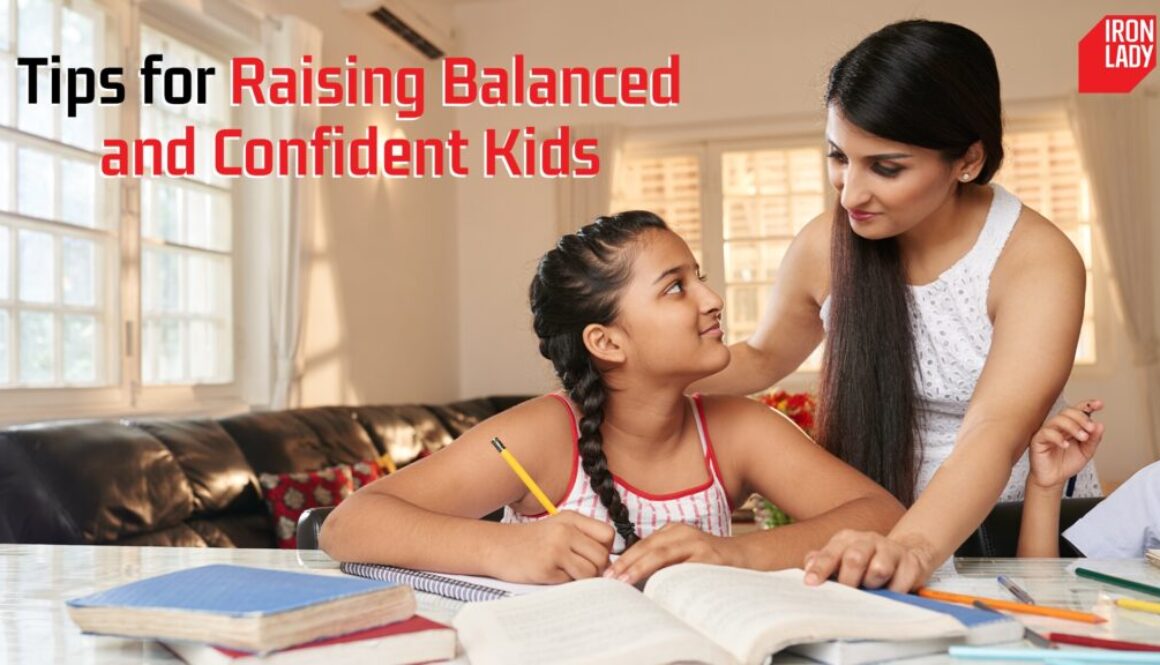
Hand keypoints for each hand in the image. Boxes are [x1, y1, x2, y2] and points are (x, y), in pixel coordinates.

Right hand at [494, 510, 614, 582]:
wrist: (495, 546)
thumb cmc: (530, 541)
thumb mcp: (557, 527)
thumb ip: (582, 538)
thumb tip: (608, 562)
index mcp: (571, 518)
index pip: (608, 535)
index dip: (606, 550)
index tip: (595, 557)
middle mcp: (565, 531)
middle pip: (602, 557)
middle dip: (596, 569)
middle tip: (580, 571)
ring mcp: (556, 549)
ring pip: (590, 573)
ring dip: (583, 579)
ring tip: (566, 574)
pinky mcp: (546, 568)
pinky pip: (571, 583)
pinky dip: (565, 583)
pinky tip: (552, 575)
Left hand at [603, 523, 738, 585]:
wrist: (745, 557)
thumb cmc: (708, 561)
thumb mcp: (683, 553)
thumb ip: (662, 560)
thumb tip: (631, 578)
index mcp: (672, 531)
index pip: (642, 544)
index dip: (624, 559)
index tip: (607, 574)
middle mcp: (682, 532)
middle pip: (647, 547)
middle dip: (626, 564)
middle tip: (610, 579)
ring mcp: (696, 543)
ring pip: (661, 555)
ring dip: (640, 568)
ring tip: (625, 580)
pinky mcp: (709, 556)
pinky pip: (683, 567)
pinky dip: (667, 577)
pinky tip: (655, 586)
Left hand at [803, 530, 936, 591]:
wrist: (904, 553)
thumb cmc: (864, 560)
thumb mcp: (840, 557)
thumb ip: (821, 562)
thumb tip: (808, 568)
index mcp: (846, 539)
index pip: (830, 554)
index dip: (820, 569)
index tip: (811, 583)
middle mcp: (868, 540)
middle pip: (854, 558)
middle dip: (848, 580)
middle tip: (847, 593)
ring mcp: (891, 550)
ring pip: (879, 568)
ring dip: (872, 584)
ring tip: (871, 588)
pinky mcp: (911, 563)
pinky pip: (901, 583)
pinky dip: (893, 591)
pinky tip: (891, 591)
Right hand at [1027, 400, 1102, 489]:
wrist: (1053, 479)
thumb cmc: (1066, 464)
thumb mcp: (1086, 452)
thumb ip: (1093, 440)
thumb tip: (1099, 425)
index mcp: (1070, 427)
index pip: (1078, 411)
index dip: (1088, 405)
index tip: (1099, 404)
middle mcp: (1058, 427)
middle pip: (1068, 412)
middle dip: (1082, 418)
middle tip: (1091, 429)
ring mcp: (1047, 432)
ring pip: (1058, 420)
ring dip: (1073, 426)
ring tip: (1082, 437)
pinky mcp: (1038, 440)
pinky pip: (1046, 433)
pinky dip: (1058, 438)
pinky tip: (1066, 445)